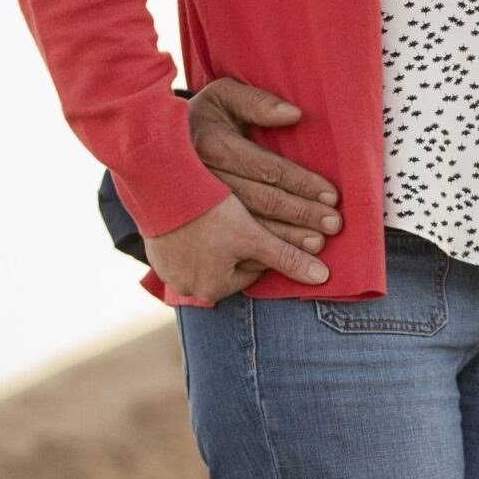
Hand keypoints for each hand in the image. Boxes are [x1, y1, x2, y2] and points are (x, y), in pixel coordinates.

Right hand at [144, 191, 329, 302]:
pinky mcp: (157, 247)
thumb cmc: (208, 214)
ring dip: (220, 237)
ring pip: (208, 253)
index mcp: (211, 288)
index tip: (275, 229)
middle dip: (246, 244)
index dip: (269, 247)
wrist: (155, 189)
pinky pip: (187, 241)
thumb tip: (323, 279)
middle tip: (252, 221)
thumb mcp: (252, 237)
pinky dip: (198, 230)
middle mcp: (186, 286)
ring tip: (228, 216)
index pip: (255, 269)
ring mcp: (168, 268)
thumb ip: (287, 258)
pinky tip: (203, 214)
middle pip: (232, 264)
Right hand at [186, 77, 341, 260]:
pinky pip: (226, 255)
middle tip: (335, 224)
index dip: (304, 184)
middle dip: (302, 216)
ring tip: (317, 244)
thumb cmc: (191, 122)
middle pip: (263, 204)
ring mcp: (187, 215)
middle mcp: (199, 184)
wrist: (142, 158)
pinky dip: (256, 259)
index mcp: (211, 147)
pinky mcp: (180, 247)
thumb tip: (295, 114)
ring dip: (286, 242)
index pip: (268, 170)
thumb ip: (256, 102)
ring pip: (247, 234)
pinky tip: (282, 260)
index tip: (333, 196)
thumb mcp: (221, 97)